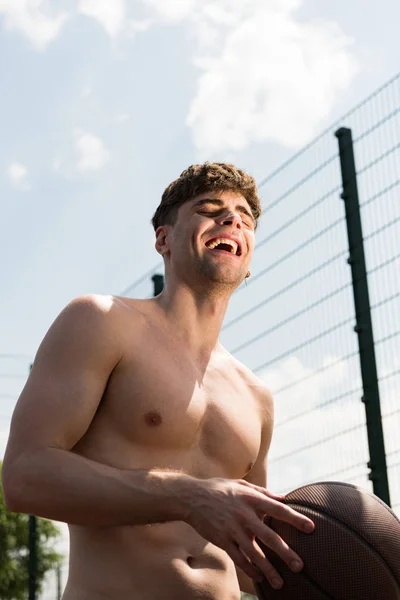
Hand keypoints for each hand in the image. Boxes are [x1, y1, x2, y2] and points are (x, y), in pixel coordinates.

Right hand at [184, 477, 313, 589]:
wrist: (192, 497)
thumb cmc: (220, 489)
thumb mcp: (242, 484)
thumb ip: (263, 492)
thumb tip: (283, 498)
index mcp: (251, 498)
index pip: (278, 509)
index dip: (295, 518)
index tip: (311, 528)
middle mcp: (244, 514)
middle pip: (269, 537)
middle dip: (285, 552)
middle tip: (299, 566)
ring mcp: (232, 529)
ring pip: (254, 553)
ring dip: (268, 569)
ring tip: (280, 582)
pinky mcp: (222, 540)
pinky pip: (238, 558)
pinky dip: (250, 569)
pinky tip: (259, 577)